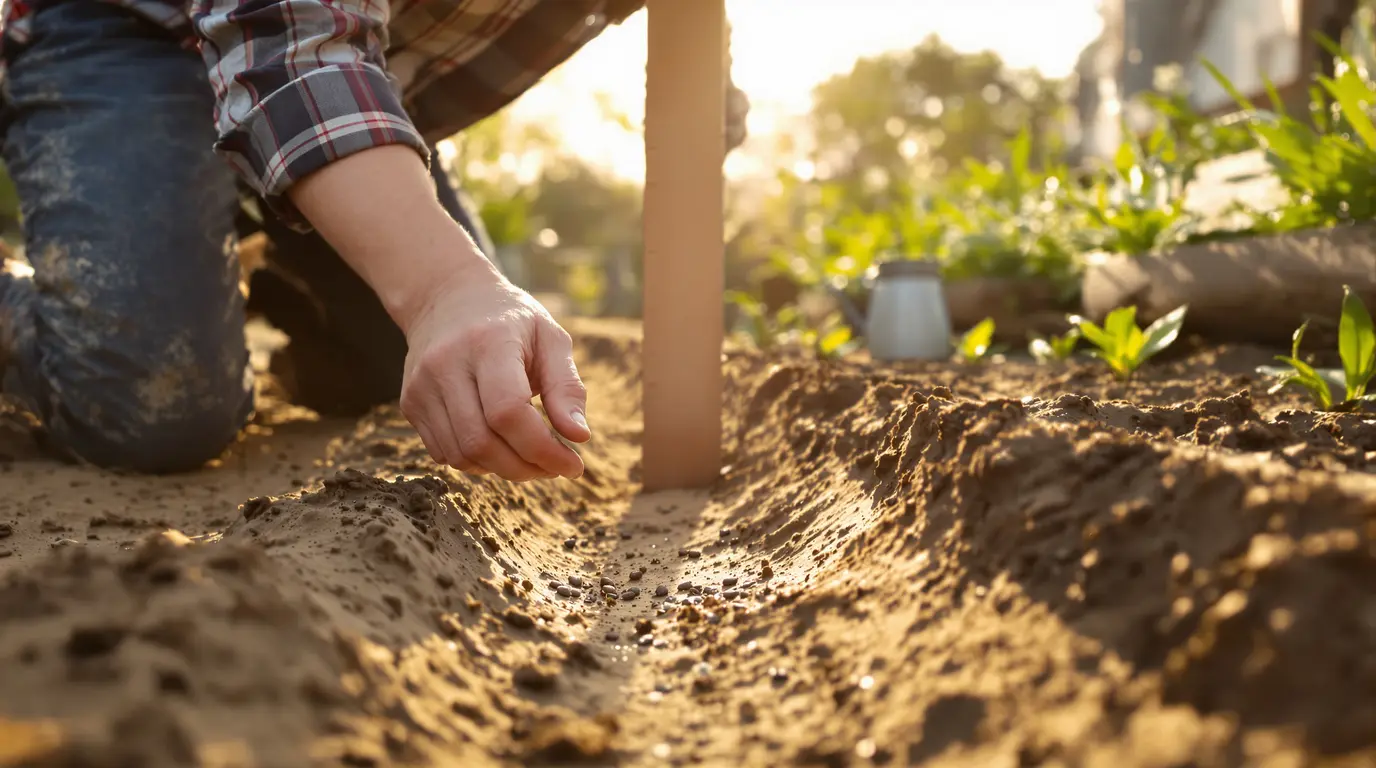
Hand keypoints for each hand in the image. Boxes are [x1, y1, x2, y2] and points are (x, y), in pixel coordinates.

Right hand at [285, 146, 589, 481]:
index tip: (573, 464)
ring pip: (462, 454)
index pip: (508, 412)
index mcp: (488, 342)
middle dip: (526, 468)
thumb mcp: (550, 338)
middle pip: (482, 441)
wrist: (448, 298)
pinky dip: (478, 462)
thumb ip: (567, 387)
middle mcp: (446, 364)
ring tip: (530, 458)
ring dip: (503, 470)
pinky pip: (445, 453)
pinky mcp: (410, 403)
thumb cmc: (512, 321)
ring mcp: (421, 385)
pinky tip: (500, 446)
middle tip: (553, 467)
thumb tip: (579, 437)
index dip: (542, 448)